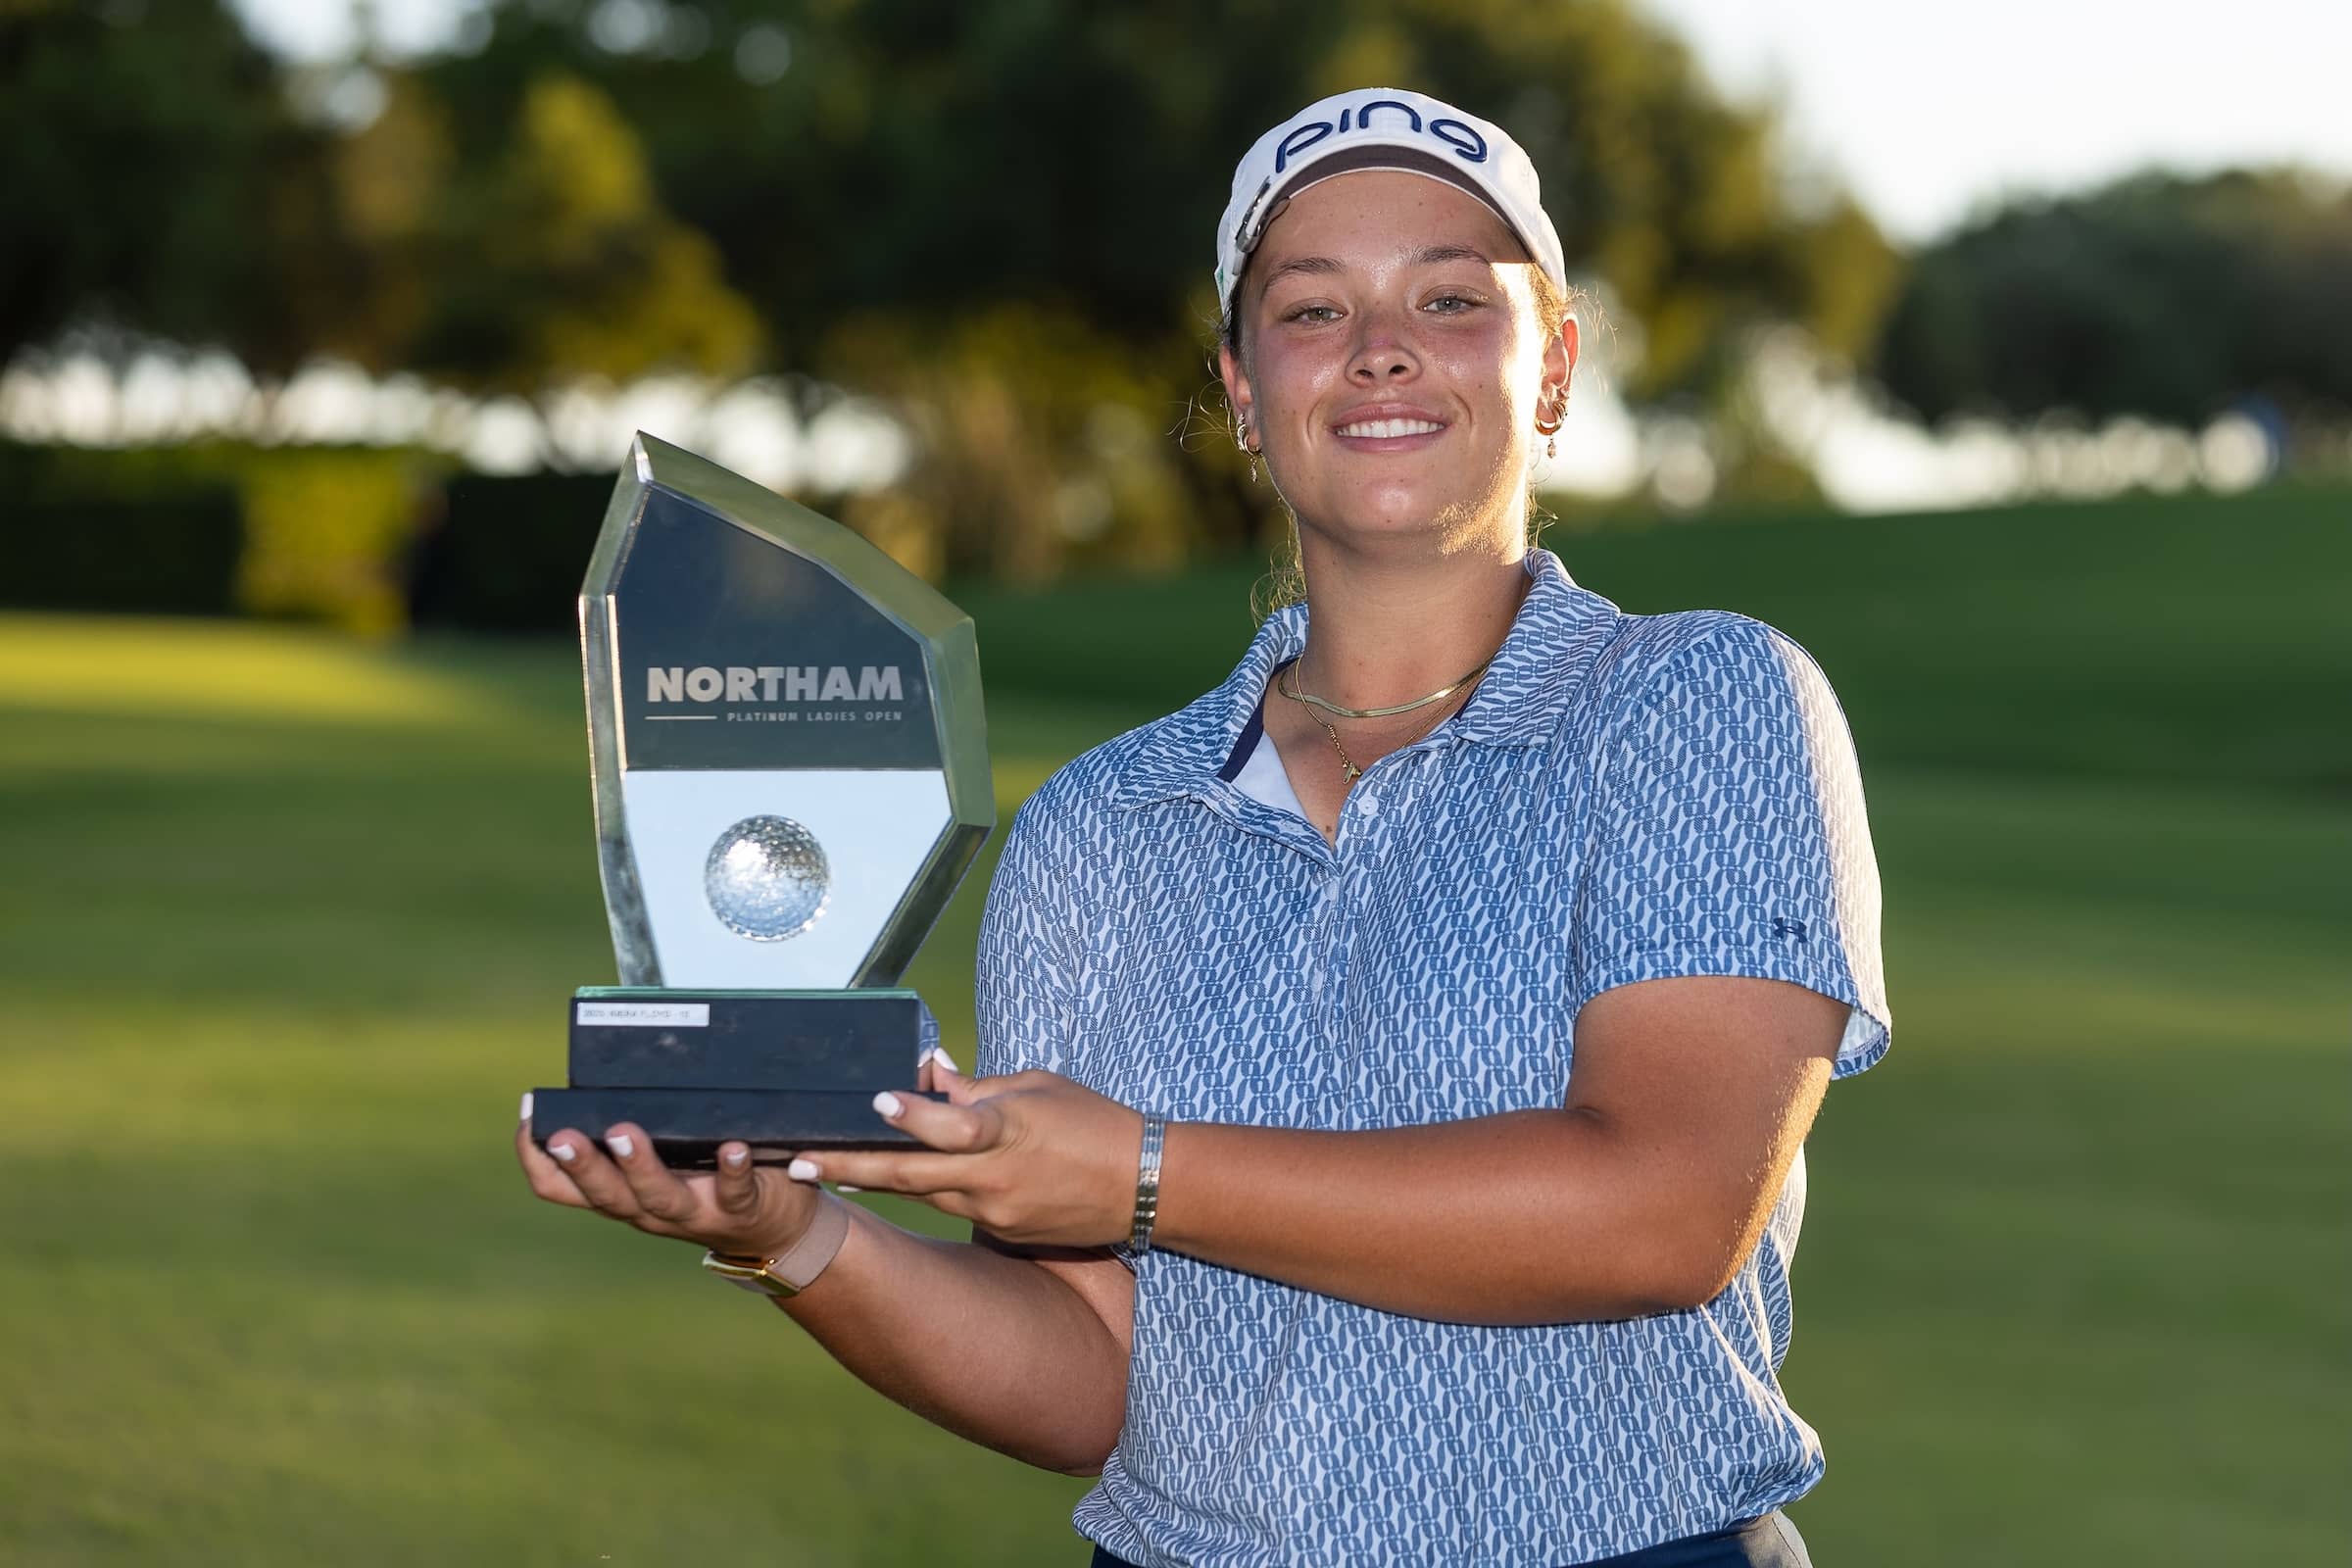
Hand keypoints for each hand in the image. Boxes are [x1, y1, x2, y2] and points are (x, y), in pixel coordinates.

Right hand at [515, 1099, 821, 1262]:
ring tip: (625, 1133)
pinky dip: (732, 1170)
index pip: (560, 1188)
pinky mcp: (742, 1209)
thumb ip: (638, 1128)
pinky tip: (731, 1148)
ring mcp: (694, 1213)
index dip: (537, 1159)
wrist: (777, 1231)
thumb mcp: (664, 1159)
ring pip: (659, 1198)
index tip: (528, 1120)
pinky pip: (734, 1192)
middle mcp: (647, 1210)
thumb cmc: (708, 1180)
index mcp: (621, 1194)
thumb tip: (610, 1068)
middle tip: (564, 1137)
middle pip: (605, 1195)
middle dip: (583, 1165)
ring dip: (639, 1167)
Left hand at [787, 1062, 1140, 1248]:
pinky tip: (890, 1178)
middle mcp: (996, 1180)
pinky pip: (953, 1206)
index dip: (913, 1115)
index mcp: (1009, 1132)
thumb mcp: (1039, 1088)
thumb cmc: (1095, 1123)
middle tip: (799, 1161)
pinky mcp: (1003, 1232)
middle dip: (851, 1166)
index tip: (876, 1100)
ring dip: (874, 1180)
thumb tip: (927, 1078)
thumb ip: (978, 1090)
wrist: (1146, 1186)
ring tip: (822, 1166)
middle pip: (912, 1175)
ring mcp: (997, 1212)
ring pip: (923, 1193)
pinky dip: (924, 1189)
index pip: (953, 1125)